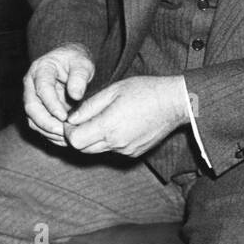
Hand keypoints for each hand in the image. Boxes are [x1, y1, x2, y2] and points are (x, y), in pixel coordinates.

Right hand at [24, 44, 95, 145]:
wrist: (70, 63)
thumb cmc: (76, 61)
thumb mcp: (82, 63)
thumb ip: (79, 76)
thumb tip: (75, 94)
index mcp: (41, 70)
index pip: (42, 89)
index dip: (51, 105)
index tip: (64, 117)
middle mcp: (31, 85)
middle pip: (31, 107)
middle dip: (46, 122)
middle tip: (63, 131)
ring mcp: (32, 98)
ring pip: (32, 119)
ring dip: (47, 131)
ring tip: (66, 137)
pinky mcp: (38, 109)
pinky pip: (38, 125)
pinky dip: (50, 134)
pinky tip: (64, 138)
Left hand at [63, 75, 189, 156]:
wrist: (174, 103)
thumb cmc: (145, 91)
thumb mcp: (113, 91)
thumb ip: (89, 106)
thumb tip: (71, 118)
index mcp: (108, 126)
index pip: (75, 140)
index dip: (68, 130)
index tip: (72, 119)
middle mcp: (116, 143)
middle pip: (83, 149)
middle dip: (78, 136)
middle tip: (83, 120)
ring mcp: (126, 150)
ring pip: (97, 150)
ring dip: (93, 139)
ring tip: (102, 120)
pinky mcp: (134, 153)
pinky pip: (113, 150)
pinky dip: (109, 141)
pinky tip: (119, 125)